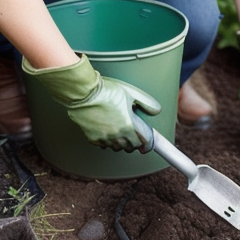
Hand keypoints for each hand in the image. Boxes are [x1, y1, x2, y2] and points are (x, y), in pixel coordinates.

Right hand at [22, 54, 160, 151]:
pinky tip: (107, 134)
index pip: (139, 143)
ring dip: (119, 143)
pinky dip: (105, 142)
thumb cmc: (106, 92)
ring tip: (120, 136)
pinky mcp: (92, 137)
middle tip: (132, 139)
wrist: (84, 94)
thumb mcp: (131, 94)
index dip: (143, 144)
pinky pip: (102, 145)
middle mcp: (116, 135)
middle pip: (127, 147)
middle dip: (131, 144)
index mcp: (128, 126)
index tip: (145, 145)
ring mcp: (103, 138)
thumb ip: (146, 103)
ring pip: (114, 147)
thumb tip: (155, 110)